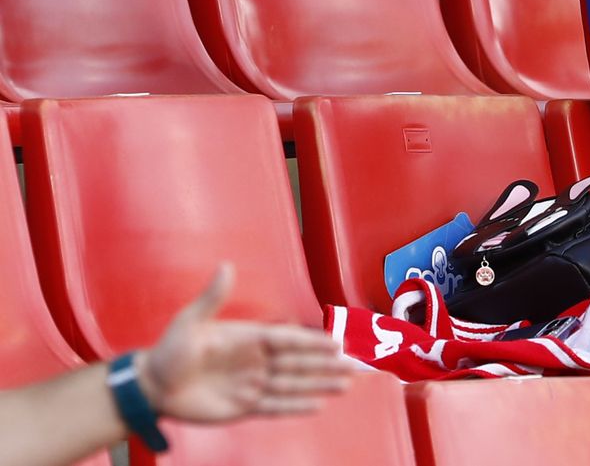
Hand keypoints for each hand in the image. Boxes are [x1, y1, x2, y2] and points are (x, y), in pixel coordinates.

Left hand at [140, 264, 348, 422]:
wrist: (152, 387)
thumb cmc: (170, 351)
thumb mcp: (190, 322)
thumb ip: (213, 297)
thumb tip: (226, 266)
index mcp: (249, 338)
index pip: (287, 340)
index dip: (312, 341)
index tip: (336, 342)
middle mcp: (256, 361)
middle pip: (298, 363)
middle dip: (326, 364)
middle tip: (353, 365)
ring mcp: (252, 384)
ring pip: (293, 384)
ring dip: (319, 384)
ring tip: (345, 384)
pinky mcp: (244, 407)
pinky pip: (276, 406)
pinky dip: (296, 406)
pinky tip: (317, 405)